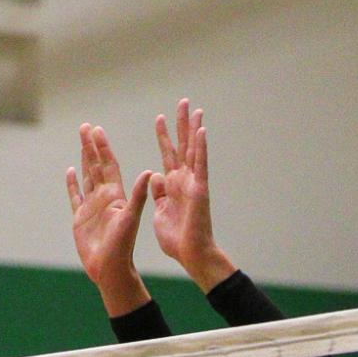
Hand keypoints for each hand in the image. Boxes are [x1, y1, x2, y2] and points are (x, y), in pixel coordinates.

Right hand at [67, 123, 150, 313]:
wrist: (111, 270)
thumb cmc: (123, 247)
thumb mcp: (131, 218)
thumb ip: (139, 195)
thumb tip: (148, 172)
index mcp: (116, 195)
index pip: (109, 165)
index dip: (103, 148)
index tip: (97, 130)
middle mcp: (104, 198)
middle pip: (96, 166)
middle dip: (91, 146)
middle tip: (85, 126)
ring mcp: (92, 207)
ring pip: (87, 176)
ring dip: (83, 158)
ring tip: (81, 141)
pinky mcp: (81, 218)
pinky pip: (75, 196)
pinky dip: (72, 183)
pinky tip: (70, 171)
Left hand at [150, 99, 231, 290]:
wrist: (189, 254)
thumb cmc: (176, 238)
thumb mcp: (160, 212)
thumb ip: (158, 193)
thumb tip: (156, 177)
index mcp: (172, 185)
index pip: (167, 154)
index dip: (164, 136)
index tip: (160, 118)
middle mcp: (184, 180)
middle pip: (182, 145)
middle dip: (181, 124)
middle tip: (183, 102)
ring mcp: (193, 183)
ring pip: (193, 150)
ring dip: (193, 128)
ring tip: (194, 108)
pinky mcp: (200, 189)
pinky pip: (200, 165)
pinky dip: (201, 148)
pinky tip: (201, 130)